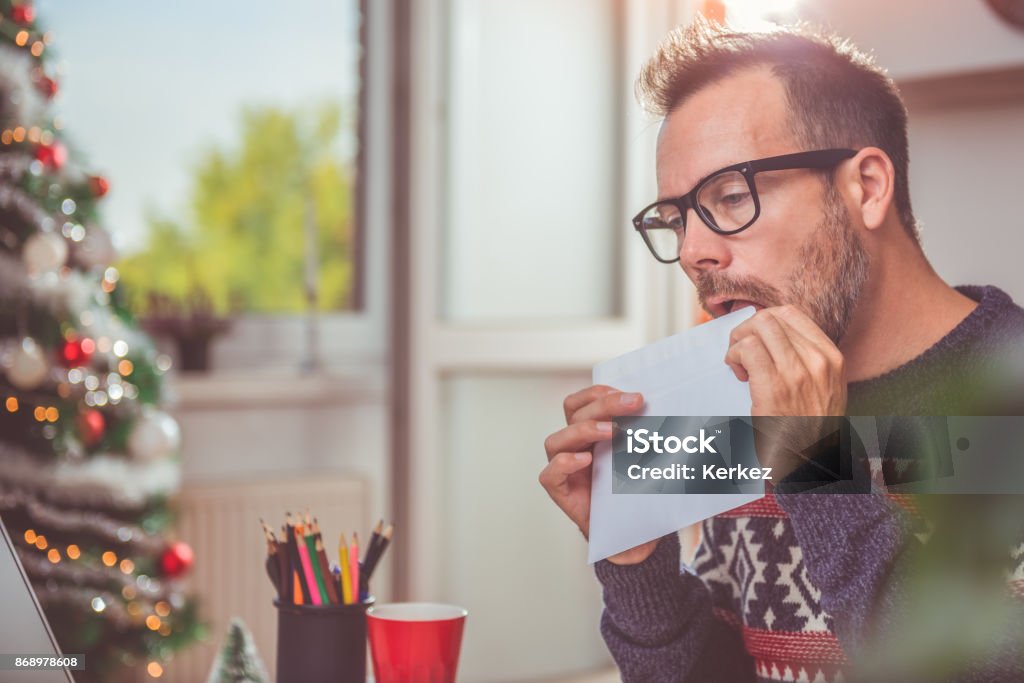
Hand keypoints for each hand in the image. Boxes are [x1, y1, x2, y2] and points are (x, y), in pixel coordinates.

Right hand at [540, 385, 657, 564]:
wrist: (633, 535)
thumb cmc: (637, 494)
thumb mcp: (648, 459)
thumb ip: (653, 437)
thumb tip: (684, 414)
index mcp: (590, 432)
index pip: (583, 401)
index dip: (601, 392)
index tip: (632, 394)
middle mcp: (573, 445)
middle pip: (574, 413)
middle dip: (604, 404)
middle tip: (634, 403)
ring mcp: (564, 469)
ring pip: (556, 440)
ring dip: (583, 429)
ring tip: (610, 432)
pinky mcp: (560, 491)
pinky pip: (550, 474)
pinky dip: (564, 463)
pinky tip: (585, 460)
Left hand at [725, 305, 846, 416]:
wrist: (812, 463)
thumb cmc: (812, 428)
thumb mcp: (826, 387)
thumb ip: (808, 360)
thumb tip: (774, 338)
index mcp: (831, 357)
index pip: (791, 314)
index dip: (765, 321)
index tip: (757, 340)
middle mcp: (818, 360)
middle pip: (771, 316)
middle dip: (748, 328)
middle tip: (741, 351)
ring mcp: (797, 372)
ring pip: (759, 327)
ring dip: (739, 341)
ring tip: (740, 364)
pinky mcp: (775, 387)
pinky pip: (747, 349)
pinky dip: (734, 355)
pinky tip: (738, 373)